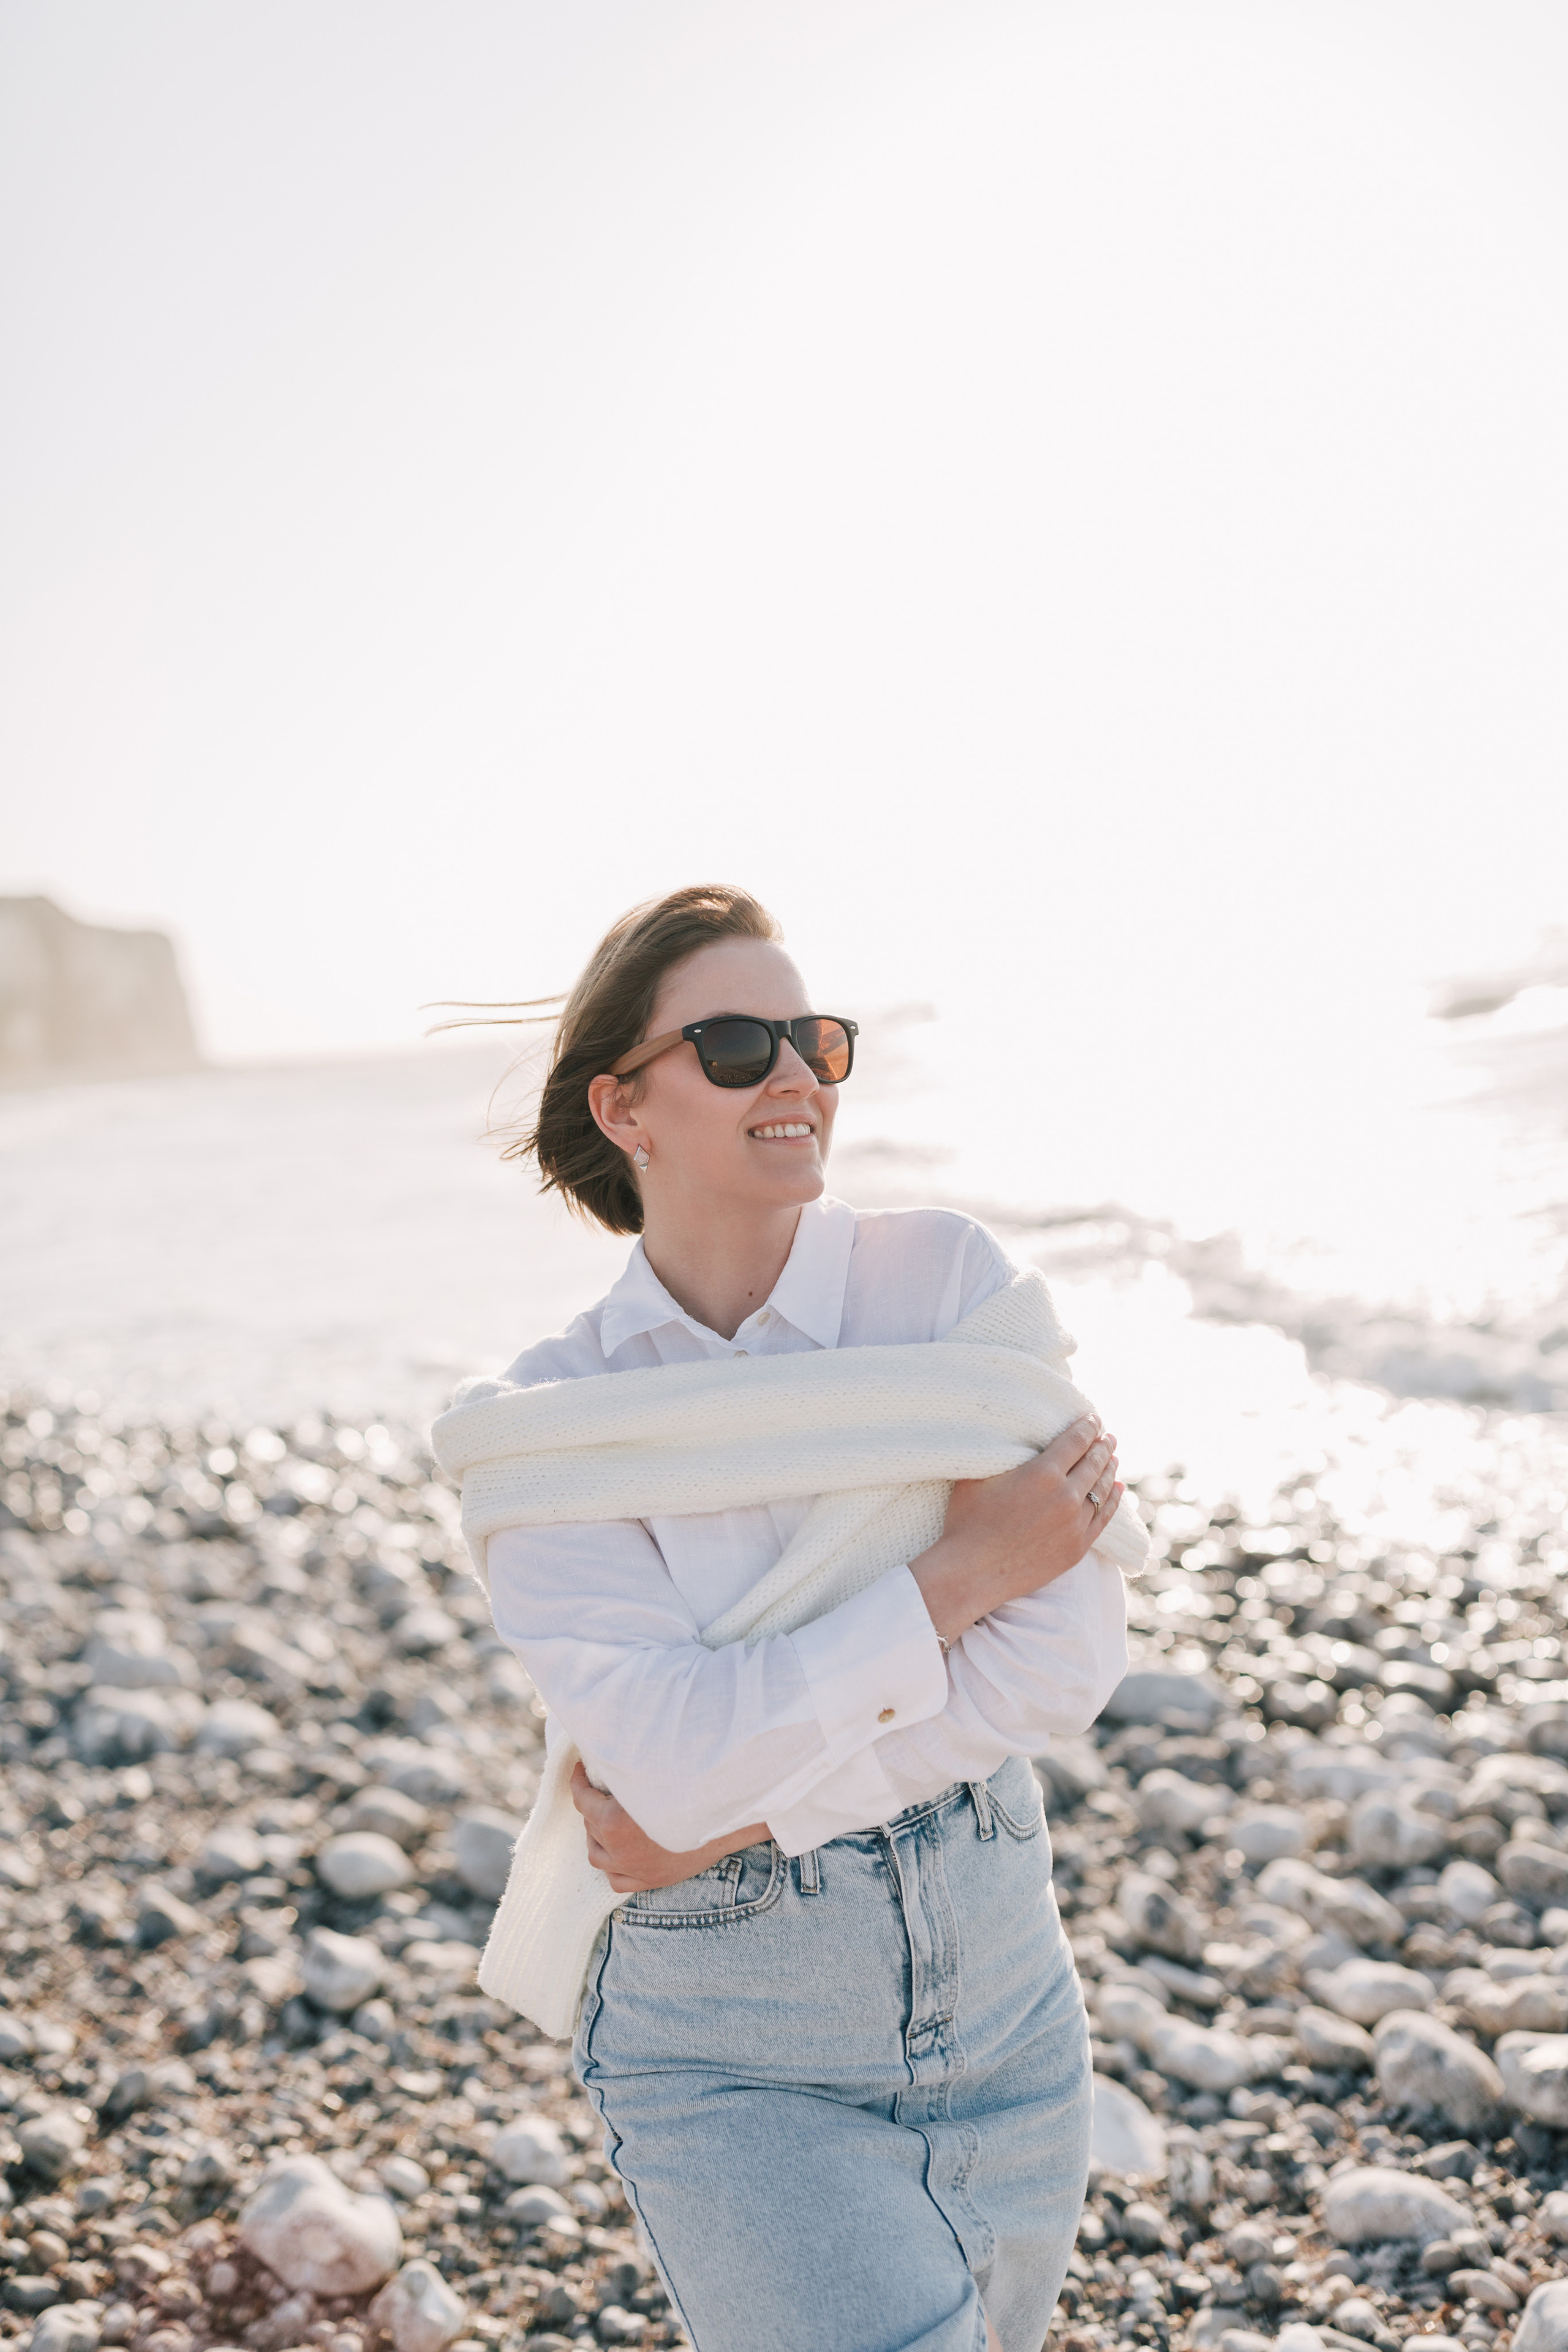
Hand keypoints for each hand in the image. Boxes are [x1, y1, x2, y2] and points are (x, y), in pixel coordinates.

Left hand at [569, 1761, 769, 1894]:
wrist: (728, 1822)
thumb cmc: (692, 1789)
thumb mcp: (652, 1774)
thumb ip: (625, 1765)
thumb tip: (606, 1743)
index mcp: (616, 1822)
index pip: (582, 1799)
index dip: (578, 1780)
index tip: (580, 1769)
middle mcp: (620, 1849)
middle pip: (590, 1825)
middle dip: (591, 1806)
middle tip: (600, 1790)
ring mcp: (634, 1869)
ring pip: (596, 1855)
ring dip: (595, 1836)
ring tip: (603, 1821)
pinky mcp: (649, 1881)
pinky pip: (616, 1881)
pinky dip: (612, 1866)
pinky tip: (617, 1852)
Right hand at [910, 1415, 1122, 1646]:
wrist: (971, 1572)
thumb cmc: (967, 1521)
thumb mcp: (979, 1475)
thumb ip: (999, 1451)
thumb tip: (1006, 1430)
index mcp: (1042, 1473)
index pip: (1076, 1441)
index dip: (1088, 1427)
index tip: (1095, 1419)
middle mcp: (1065, 1496)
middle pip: (1094, 1462)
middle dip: (1103, 1446)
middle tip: (1108, 1436)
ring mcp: (1074, 1525)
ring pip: (1102, 1489)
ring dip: (1109, 1469)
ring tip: (1113, 1458)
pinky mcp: (1077, 1548)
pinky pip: (1103, 1518)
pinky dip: (1113, 1500)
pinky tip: (1118, 1489)